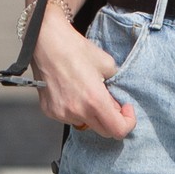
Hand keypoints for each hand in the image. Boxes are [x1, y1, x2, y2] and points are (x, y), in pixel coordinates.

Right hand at [32, 6, 137, 136]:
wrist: (46, 42)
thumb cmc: (76, 50)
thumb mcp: (107, 64)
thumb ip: (115, 88)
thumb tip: (115, 102)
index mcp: (95, 101)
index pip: (118, 130)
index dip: (128, 122)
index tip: (126, 108)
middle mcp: (77, 111)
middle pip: (104, 131)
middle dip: (112, 119)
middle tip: (112, 102)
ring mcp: (61, 113)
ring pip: (86, 124)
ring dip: (92, 114)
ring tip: (88, 93)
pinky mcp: (49, 111)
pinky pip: (69, 118)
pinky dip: (76, 110)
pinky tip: (73, 93)